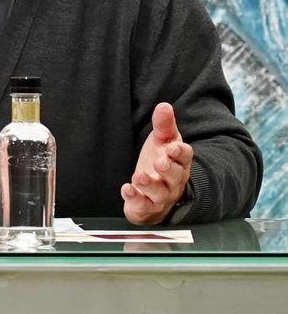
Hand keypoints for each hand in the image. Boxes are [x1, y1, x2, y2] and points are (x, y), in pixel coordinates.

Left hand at [121, 102, 192, 224]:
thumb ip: (163, 125)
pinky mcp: (147, 207)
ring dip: (149, 185)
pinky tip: (126, 189)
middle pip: (176, 176)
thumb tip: (164, 105)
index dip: (180, 153)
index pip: (185, 157)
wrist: (154, 193)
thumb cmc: (160, 162)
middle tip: (160, 162)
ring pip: (160, 193)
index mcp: (179, 162)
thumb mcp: (161, 142)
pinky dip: (135, 198)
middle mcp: (173, 181)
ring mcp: (161, 196)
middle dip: (168, 169)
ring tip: (139, 176)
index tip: (173, 147)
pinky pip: (143, 205)